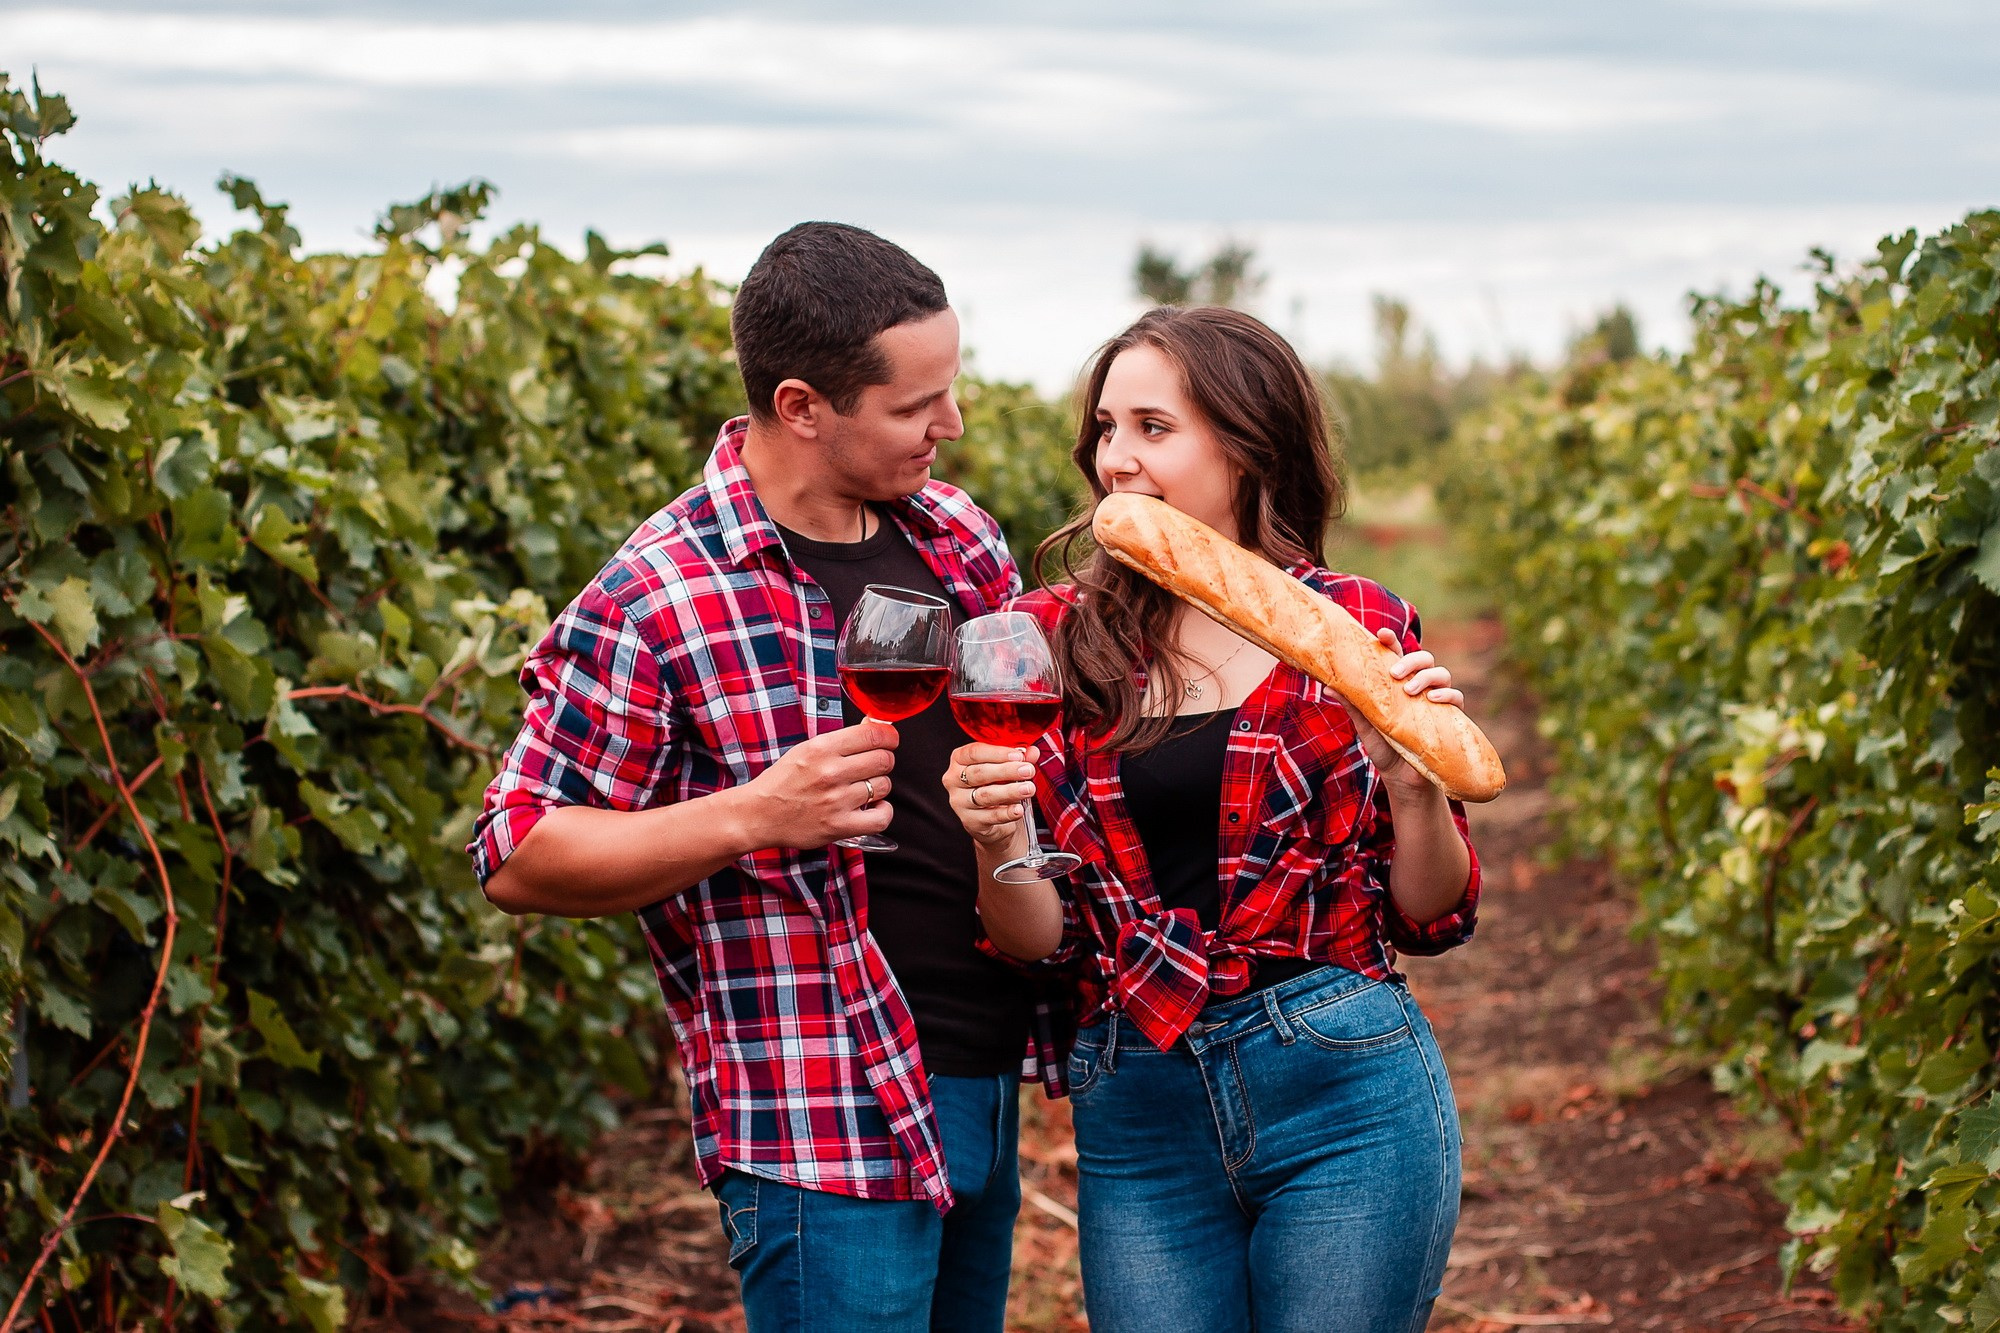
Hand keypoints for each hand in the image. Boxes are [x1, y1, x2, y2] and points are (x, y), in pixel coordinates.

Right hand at [739, 721, 898, 849]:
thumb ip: (841, 740)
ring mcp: (836, 800)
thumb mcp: (807, 749)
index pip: (873, 735)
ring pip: (884, 786)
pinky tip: (872, 808)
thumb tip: (876, 727)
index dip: (889, 736)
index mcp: (821, 748)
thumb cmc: (783, 782)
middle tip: (873, 766)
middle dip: (883, 760)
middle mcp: (830, 772)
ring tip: (864, 789)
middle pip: (884, 759)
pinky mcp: (839, 826)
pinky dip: (883, 812)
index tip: (890, 740)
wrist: (759, 814)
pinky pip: (881, 818)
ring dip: (879, 786)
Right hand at [944, 742, 1038, 851]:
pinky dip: (1006, 813)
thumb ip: (1019, 759)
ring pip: (985, 795)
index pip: (974, 752)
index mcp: (960, 760)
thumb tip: (1032, 752)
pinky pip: (990, 816)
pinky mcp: (970, 821)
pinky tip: (1018, 809)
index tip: (1018, 755)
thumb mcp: (1006, 769)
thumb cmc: (995, 785)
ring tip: (1028, 788)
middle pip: (979, 773)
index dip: (997, 753)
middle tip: (1028, 770)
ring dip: (1009, 791)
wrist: (991, 819)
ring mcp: (960, 802)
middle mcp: (954, 780)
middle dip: (1006, 771)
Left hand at [1340, 628, 1462, 794]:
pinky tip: (1433, 700)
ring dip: (1427, 677)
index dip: (1390, 641)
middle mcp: (1419, 687)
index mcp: (1397, 684)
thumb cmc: (1384, 748)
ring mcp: (1436, 701)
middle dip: (1411, 660)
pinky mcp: (1450, 717)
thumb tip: (1328, 687)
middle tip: (1395, 673)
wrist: (1403, 780)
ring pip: (1441, 674)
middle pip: (1423, 658)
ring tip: (1411, 690)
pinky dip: (1447, 695)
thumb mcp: (1365, 726)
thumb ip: (1352, 706)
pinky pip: (1456, 698)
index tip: (1380, 634)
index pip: (1396, 655)